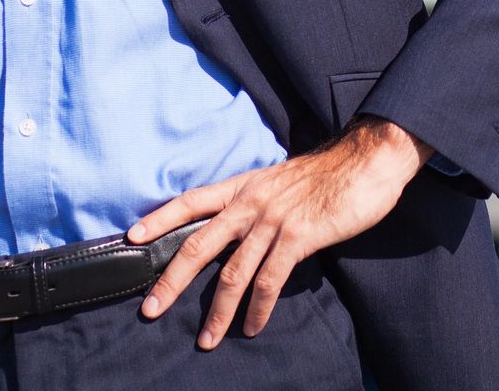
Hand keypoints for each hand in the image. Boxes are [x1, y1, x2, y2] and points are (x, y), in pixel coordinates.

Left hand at [126, 115, 433, 348]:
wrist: (366, 159)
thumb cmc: (327, 174)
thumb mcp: (280, 181)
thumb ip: (256, 202)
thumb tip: (239, 229)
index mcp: (243, 185)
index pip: (191, 201)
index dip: (159, 217)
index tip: (131, 236)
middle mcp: (250, 202)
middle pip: (198, 244)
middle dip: (171, 280)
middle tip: (150, 309)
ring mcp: (273, 220)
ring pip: (233, 273)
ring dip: (217, 311)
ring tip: (206, 339)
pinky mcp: (298, 237)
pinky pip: (269, 281)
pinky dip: (258, 309)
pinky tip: (252, 326)